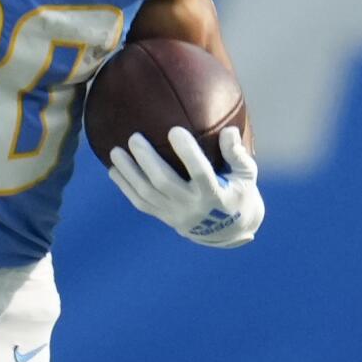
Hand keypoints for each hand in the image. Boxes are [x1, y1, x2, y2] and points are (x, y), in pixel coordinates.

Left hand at [106, 125, 263, 247]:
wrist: (228, 231)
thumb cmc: (238, 193)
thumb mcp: (247, 175)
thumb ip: (237, 154)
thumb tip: (228, 131)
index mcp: (214, 194)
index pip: (199, 172)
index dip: (187, 152)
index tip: (173, 130)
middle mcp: (192, 206)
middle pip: (164, 182)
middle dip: (147, 160)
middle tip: (134, 137)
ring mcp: (176, 214)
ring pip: (147, 193)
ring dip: (129, 173)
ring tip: (115, 151)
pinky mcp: (165, 218)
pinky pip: (141, 203)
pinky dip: (126, 187)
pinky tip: (114, 171)